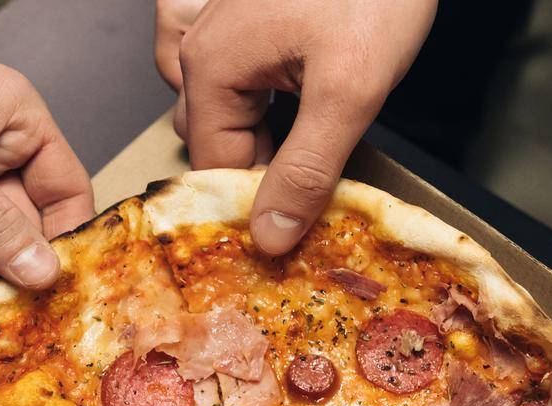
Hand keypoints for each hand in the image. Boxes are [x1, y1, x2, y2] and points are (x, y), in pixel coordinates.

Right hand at [158, 0, 434, 253]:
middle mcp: (201, 43)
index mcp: (211, 66)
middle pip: (216, 139)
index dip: (258, 207)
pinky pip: (229, 69)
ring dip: (260, 134)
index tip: (300, 231)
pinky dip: (255, 96)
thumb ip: (306, 171)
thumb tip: (269, 237)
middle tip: (313, 188)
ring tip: (309, 142)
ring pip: (223, 107)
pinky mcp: (248, 12)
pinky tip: (289, 100)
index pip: (217, 169)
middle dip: (260, 169)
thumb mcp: (350, 92)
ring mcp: (219, 22)